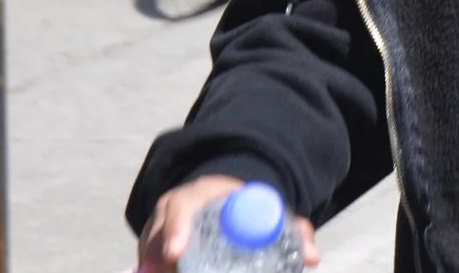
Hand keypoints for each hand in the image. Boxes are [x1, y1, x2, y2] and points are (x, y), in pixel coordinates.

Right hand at [136, 177, 318, 271]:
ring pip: (149, 251)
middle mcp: (173, 209)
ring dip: (157, 266)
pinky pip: (146, 261)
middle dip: (159, 258)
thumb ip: (293, 230)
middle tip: (173, 272)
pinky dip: (153, 270)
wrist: (224, 199)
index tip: (177, 253)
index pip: (180, 207)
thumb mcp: (268, 212)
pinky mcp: (152, 246)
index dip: (175, 230)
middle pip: (156, 234)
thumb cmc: (248, 207)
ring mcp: (158, 228)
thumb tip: (311, 258)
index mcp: (200, 193)